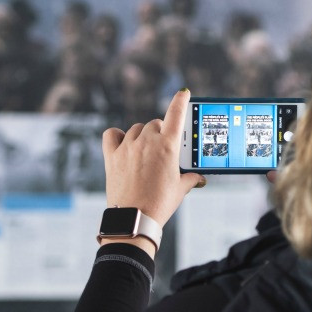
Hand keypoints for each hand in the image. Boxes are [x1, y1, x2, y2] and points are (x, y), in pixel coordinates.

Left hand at [101, 88, 203, 231]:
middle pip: (155, 124)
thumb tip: (199, 178)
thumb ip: (190, 178)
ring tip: (145, 152)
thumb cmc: (160, 204)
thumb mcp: (180, 189)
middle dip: (161, 132)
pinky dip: (117, 135)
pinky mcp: (111, 156)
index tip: (183, 92)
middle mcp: (147, 141)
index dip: (180, 100)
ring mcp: (128, 147)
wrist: (135, 219)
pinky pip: (111, 134)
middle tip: (163, 148)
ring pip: (137, 129)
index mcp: (168, 146)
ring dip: (142, 135)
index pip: (176, 114)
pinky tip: (122, 143)